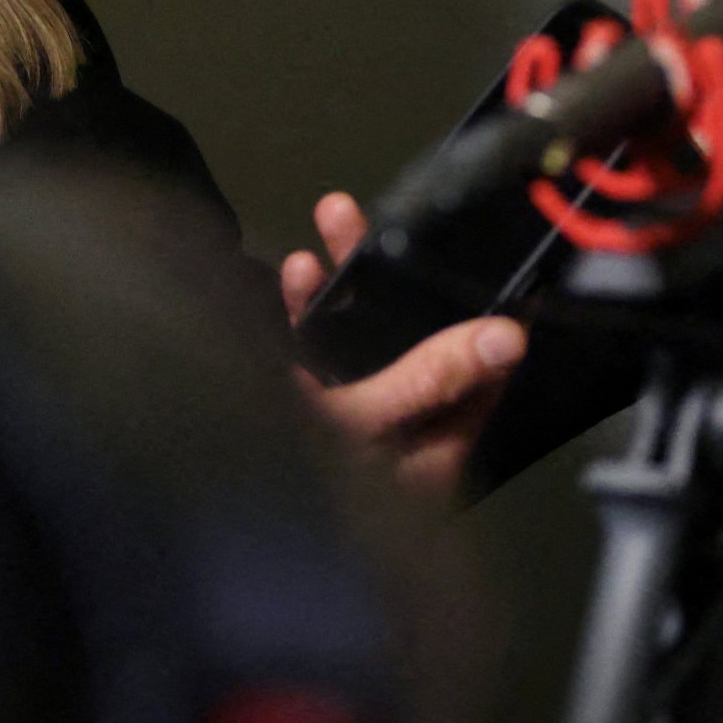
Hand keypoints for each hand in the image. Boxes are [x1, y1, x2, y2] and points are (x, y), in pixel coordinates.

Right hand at [279, 192, 524, 501]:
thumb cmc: (305, 487)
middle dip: (402, 275)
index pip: (481, 376)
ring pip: (362, 335)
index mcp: (433, 449)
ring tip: (336, 214)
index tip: (487, 254)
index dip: (486, 316)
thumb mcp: (371, 425)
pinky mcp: (301, 408)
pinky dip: (307, 307)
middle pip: (415, 340)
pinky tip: (298, 269)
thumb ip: (431, 378)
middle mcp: (398, 431)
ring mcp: (349, 416)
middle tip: (391, 214)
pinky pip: (314, 348)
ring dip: (348, 277)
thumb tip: (509, 336)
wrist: (213, 509)